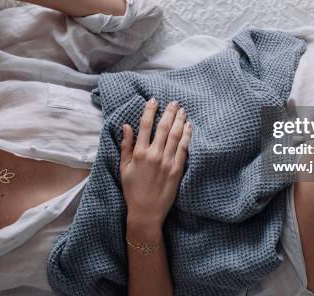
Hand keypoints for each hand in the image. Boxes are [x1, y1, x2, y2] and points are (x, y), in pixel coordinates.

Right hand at [121, 98, 191, 230]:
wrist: (146, 213)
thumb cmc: (132, 191)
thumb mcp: (124, 168)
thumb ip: (126, 146)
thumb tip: (126, 126)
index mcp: (139, 153)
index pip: (145, 125)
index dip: (150, 110)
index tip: (154, 100)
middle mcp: (154, 155)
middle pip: (163, 127)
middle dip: (168, 112)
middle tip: (173, 102)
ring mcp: (167, 162)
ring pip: (175, 135)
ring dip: (179, 120)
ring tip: (182, 110)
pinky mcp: (177, 170)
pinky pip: (184, 149)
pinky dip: (186, 136)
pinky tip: (189, 127)